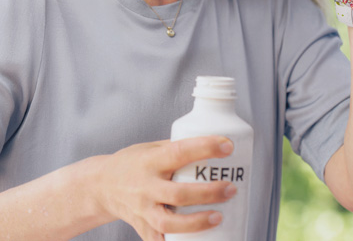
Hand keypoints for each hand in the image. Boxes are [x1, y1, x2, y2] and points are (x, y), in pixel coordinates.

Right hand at [91, 137, 235, 239]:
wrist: (101, 185)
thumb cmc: (132, 162)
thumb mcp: (152, 148)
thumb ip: (178, 149)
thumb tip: (213, 147)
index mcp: (151, 161)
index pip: (180, 152)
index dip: (205, 148)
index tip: (227, 146)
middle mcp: (146, 186)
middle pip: (178, 194)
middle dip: (208, 193)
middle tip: (230, 188)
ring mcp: (143, 210)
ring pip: (169, 223)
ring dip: (196, 222)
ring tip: (219, 217)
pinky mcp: (142, 228)